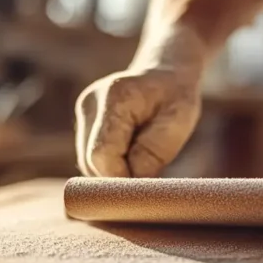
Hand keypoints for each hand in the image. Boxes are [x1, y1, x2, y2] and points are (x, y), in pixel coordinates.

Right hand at [75, 30, 206, 176]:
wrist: (165, 73)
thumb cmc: (176, 96)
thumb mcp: (178, 123)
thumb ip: (152, 155)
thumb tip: (129, 184)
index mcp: (114, 97)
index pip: (102, 154)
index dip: (120, 178)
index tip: (145, 188)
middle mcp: (90, 103)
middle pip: (92, 161)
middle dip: (119, 177)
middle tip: (148, 177)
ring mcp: (84, 113)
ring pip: (89, 164)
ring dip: (115, 172)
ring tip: (143, 160)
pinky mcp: (84, 123)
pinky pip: (92, 158)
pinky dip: (112, 166)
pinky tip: (132, 157)